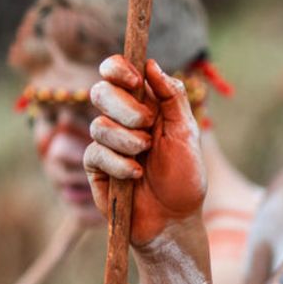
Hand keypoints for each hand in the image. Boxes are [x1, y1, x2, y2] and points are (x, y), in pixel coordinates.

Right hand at [85, 56, 206, 248]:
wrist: (174, 219)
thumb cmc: (184, 176)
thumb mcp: (187, 133)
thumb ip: (172, 96)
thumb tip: (151, 64)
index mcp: (143, 104)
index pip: (116, 72)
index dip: (118, 68)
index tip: (135, 79)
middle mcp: (120, 119)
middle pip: (101, 91)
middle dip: (125, 108)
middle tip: (148, 125)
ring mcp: (106, 143)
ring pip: (99, 125)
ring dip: (128, 141)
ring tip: (146, 157)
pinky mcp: (96, 167)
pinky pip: (96, 153)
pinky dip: (120, 164)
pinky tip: (135, 176)